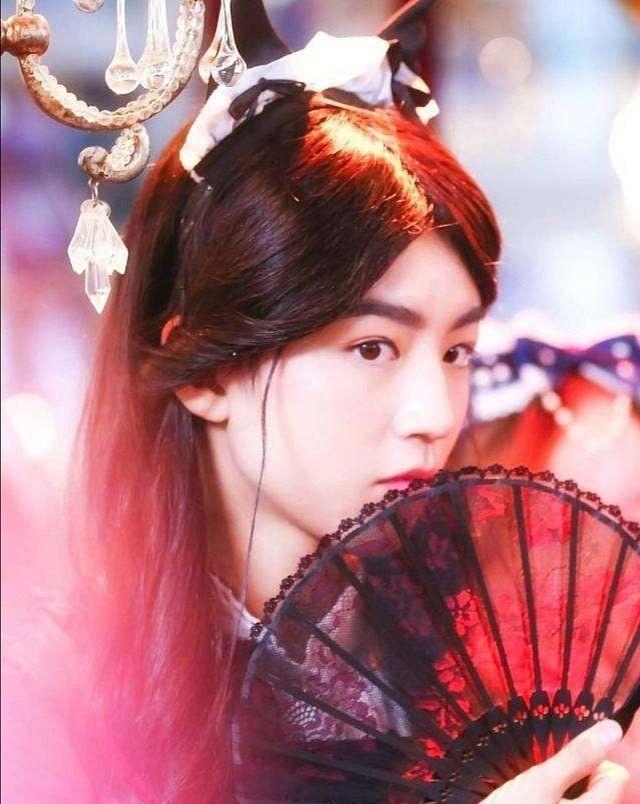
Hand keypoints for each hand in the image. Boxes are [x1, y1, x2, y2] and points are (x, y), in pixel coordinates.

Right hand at [481, 719, 629, 802]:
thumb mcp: (540, 783)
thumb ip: (576, 757)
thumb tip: (612, 729)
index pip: (616, 775)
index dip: (590, 760)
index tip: (560, 760)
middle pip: (599, 787)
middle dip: (572, 775)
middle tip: (541, 776)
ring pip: (580, 797)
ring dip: (559, 789)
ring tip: (530, 789)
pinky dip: (550, 800)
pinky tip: (526, 802)